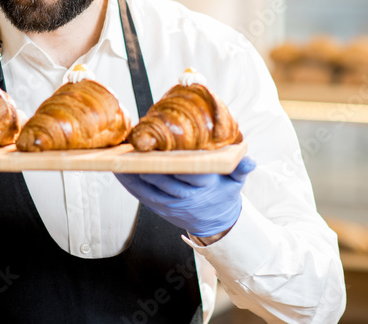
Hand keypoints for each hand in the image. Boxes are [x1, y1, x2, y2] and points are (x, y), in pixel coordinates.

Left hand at [115, 157, 255, 237]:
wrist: (217, 221)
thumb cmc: (224, 192)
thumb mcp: (236, 181)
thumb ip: (241, 169)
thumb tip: (250, 160)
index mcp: (205, 186)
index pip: (189, 173)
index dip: (175, 162)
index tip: (162, 146)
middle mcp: (186, 197)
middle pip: (165, 180)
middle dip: (149, 165)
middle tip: (134, 148)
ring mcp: (171, 205)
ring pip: (150, 188)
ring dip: (133, 174)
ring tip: (118, 157)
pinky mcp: (160, 208)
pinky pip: (141, 196)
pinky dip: (128, 184)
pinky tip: (117, 171)